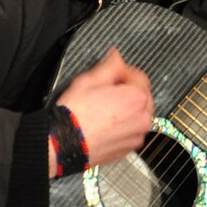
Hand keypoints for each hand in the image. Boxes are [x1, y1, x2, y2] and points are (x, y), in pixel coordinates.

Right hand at [55, 46, 153, 165]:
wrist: (63, 145)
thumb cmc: (75, 115)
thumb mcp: (89, 80)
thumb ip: (109, 66)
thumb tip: (116, 56)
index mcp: (137, 98)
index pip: (139, 77)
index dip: (124, 72)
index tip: (112, 73)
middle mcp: (142, 118)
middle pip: (141, 97)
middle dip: (127, 91)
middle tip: (107, 91)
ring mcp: (136, 136)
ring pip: (137, 115)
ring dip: (127, 109)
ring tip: (104, 109)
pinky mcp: (128, 150)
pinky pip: (131, 132)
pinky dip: (123, 126)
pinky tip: (105, 124)